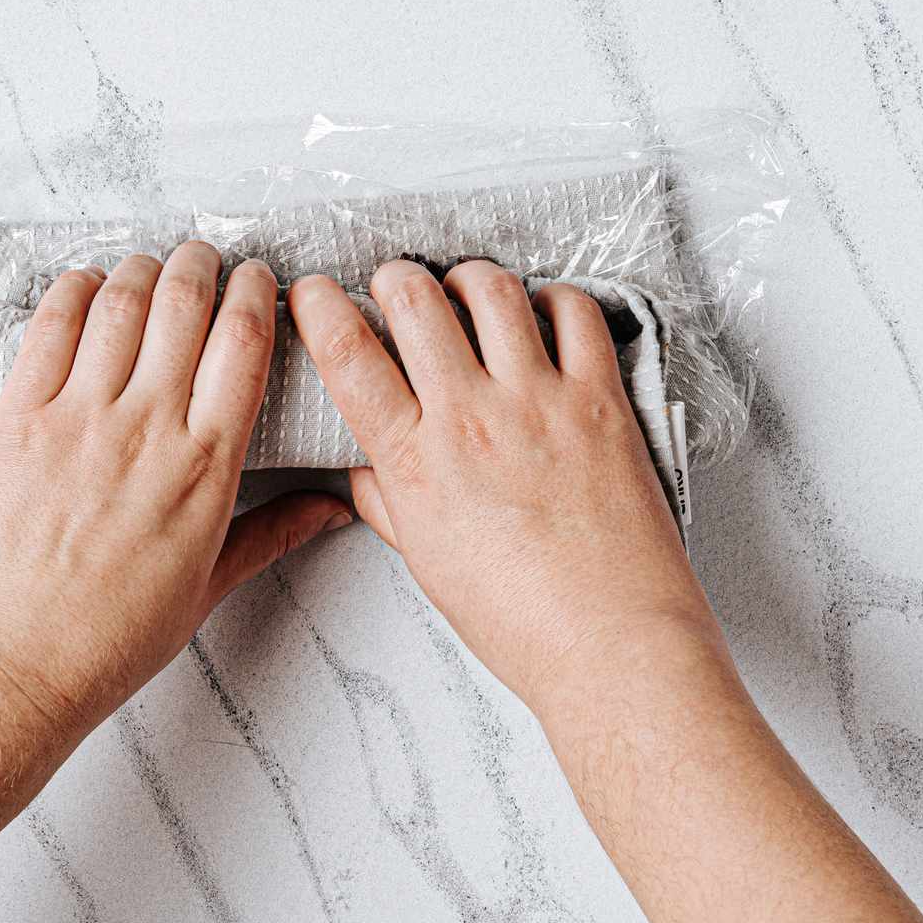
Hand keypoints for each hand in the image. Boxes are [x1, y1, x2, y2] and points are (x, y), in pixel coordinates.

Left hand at [0, 244, 349, 737]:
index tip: (260, 279)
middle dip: (202, 263)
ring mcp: (79, 417)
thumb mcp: (210, 585)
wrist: (20, 661)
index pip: (245, 343)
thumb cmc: (115, 634)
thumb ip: (275, 532)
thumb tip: (336, 509)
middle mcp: (148, 428)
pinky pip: (49, 326)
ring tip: (150, 266)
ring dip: (142, 267)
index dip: (257, 293)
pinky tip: (87, 284)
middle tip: (205, 258)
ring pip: (120, 302)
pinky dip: (73, 290)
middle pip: (185, 303)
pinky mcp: (19, 417)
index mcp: (207, 466)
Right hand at [287, 259, 714, 710]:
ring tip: (464, 289)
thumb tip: (366, 469)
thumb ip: (388, 502)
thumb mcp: (426, 562)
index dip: (317, 307)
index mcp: (415, 461)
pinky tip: (543, 312)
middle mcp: (471, 417)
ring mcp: (539, 401)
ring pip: (491, 290)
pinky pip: (576, 313)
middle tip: (393, 286)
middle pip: (413, 300)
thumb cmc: (522, 621)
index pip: (346, 354)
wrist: (610, 646)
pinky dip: (553, 298)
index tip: (311, 294)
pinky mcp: (601, 400)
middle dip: (393, 278)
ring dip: (467, 277)